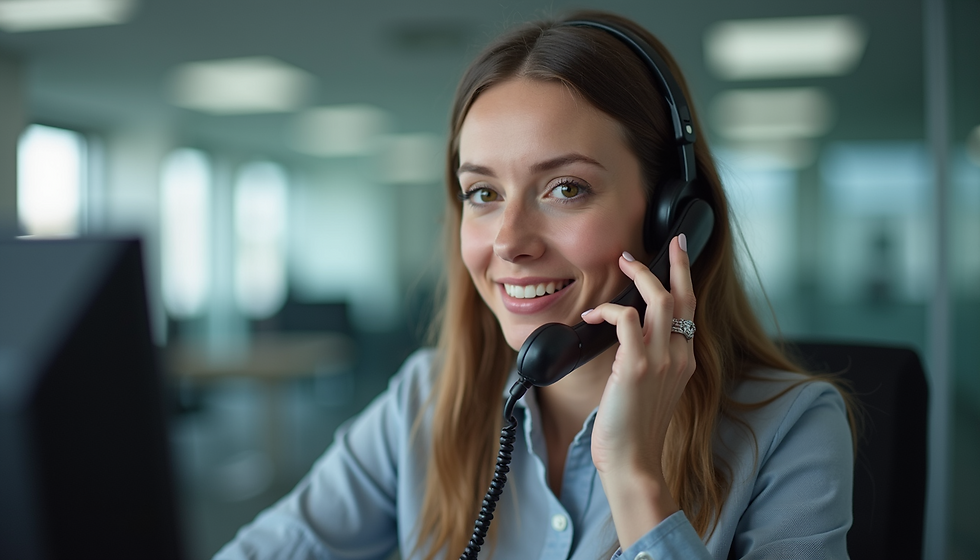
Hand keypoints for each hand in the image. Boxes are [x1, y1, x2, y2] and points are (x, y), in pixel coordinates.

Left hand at [582, 234, 697, 547]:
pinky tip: (593, 316)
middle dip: (676, 263)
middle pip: (683, 296)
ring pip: (658, 299)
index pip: (690, 309)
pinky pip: (626, 319)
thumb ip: (647, 362)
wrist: (633, 462)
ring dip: (640, 276)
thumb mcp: (650, 391)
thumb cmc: (633, 431)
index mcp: (684, 361)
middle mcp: (678, 356)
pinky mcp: (635, 367)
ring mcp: (660, 360)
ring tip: (623, 265)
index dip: (685, 278)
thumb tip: (626, 339)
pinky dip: (608, 310)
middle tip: (665, 242)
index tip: (680, 253)